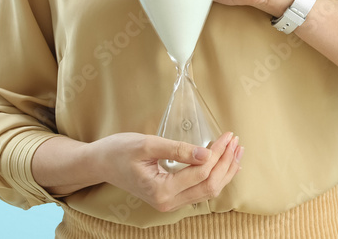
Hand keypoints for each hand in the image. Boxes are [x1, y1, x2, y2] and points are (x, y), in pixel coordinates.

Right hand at [94, 131, 242, 212]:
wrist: (100, 162)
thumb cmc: (119, 151)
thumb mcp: (147, 145)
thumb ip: (177, 149)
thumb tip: (206, 154)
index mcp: (161, 191)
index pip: (200, 173)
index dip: (218, 154)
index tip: (227, 135)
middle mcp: (167, 202)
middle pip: (209, 186)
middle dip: (226, 163)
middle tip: (235, 141)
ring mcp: (170, 202)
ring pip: (208, 191)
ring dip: (225, 171)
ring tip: (237, 150)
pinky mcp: (171, 197)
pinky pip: (200, 190)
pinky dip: (216, 176)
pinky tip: (226, 165)